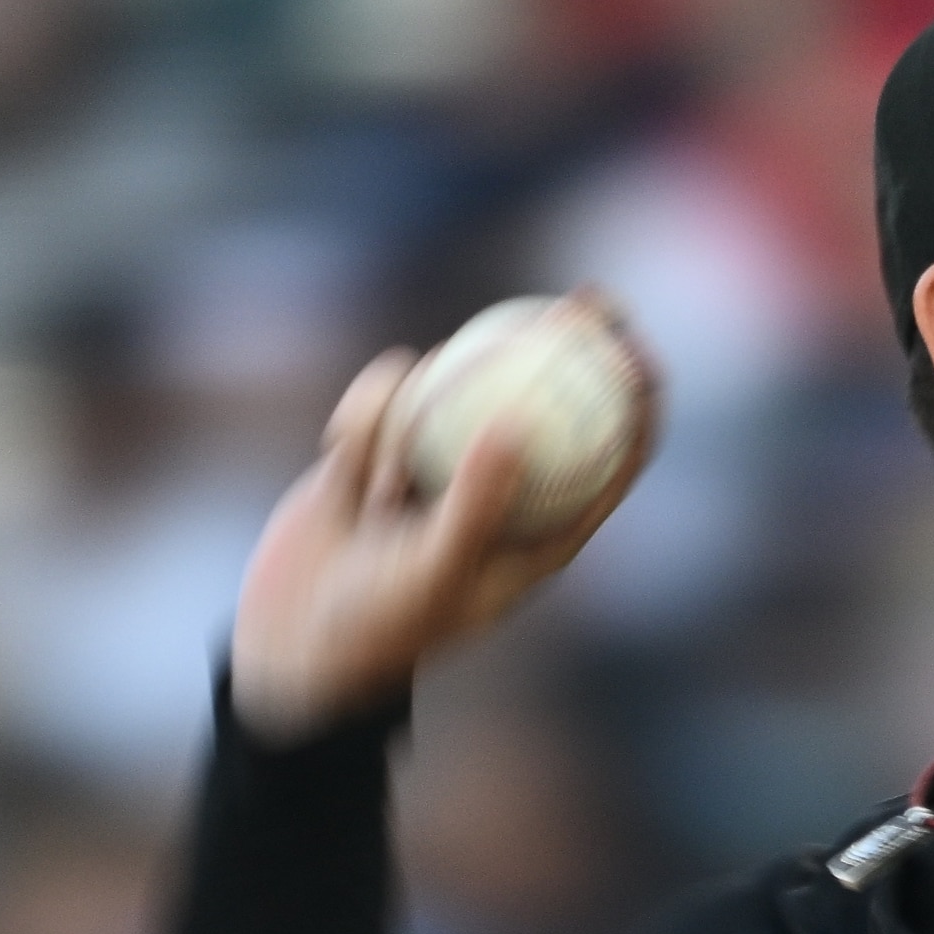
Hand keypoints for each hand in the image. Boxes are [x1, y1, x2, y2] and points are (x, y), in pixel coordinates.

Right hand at [227, 295, 659, 739]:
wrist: (291, 635)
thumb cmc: (380, 625)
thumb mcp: (435, 572)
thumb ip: (476, 504)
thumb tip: (514, 426)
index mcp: (540, 531)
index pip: (613, 459)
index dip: (639, 403)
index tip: (642, 352)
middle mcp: (498, 490)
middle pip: (550, 399)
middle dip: (576, 342)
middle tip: (588, 298)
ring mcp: (438, 464)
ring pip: (450, 389)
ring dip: (412, 421)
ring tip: (383, 494)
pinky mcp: (379, 449)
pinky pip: (382, 400)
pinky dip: (364, 418)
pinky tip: (343, 461)